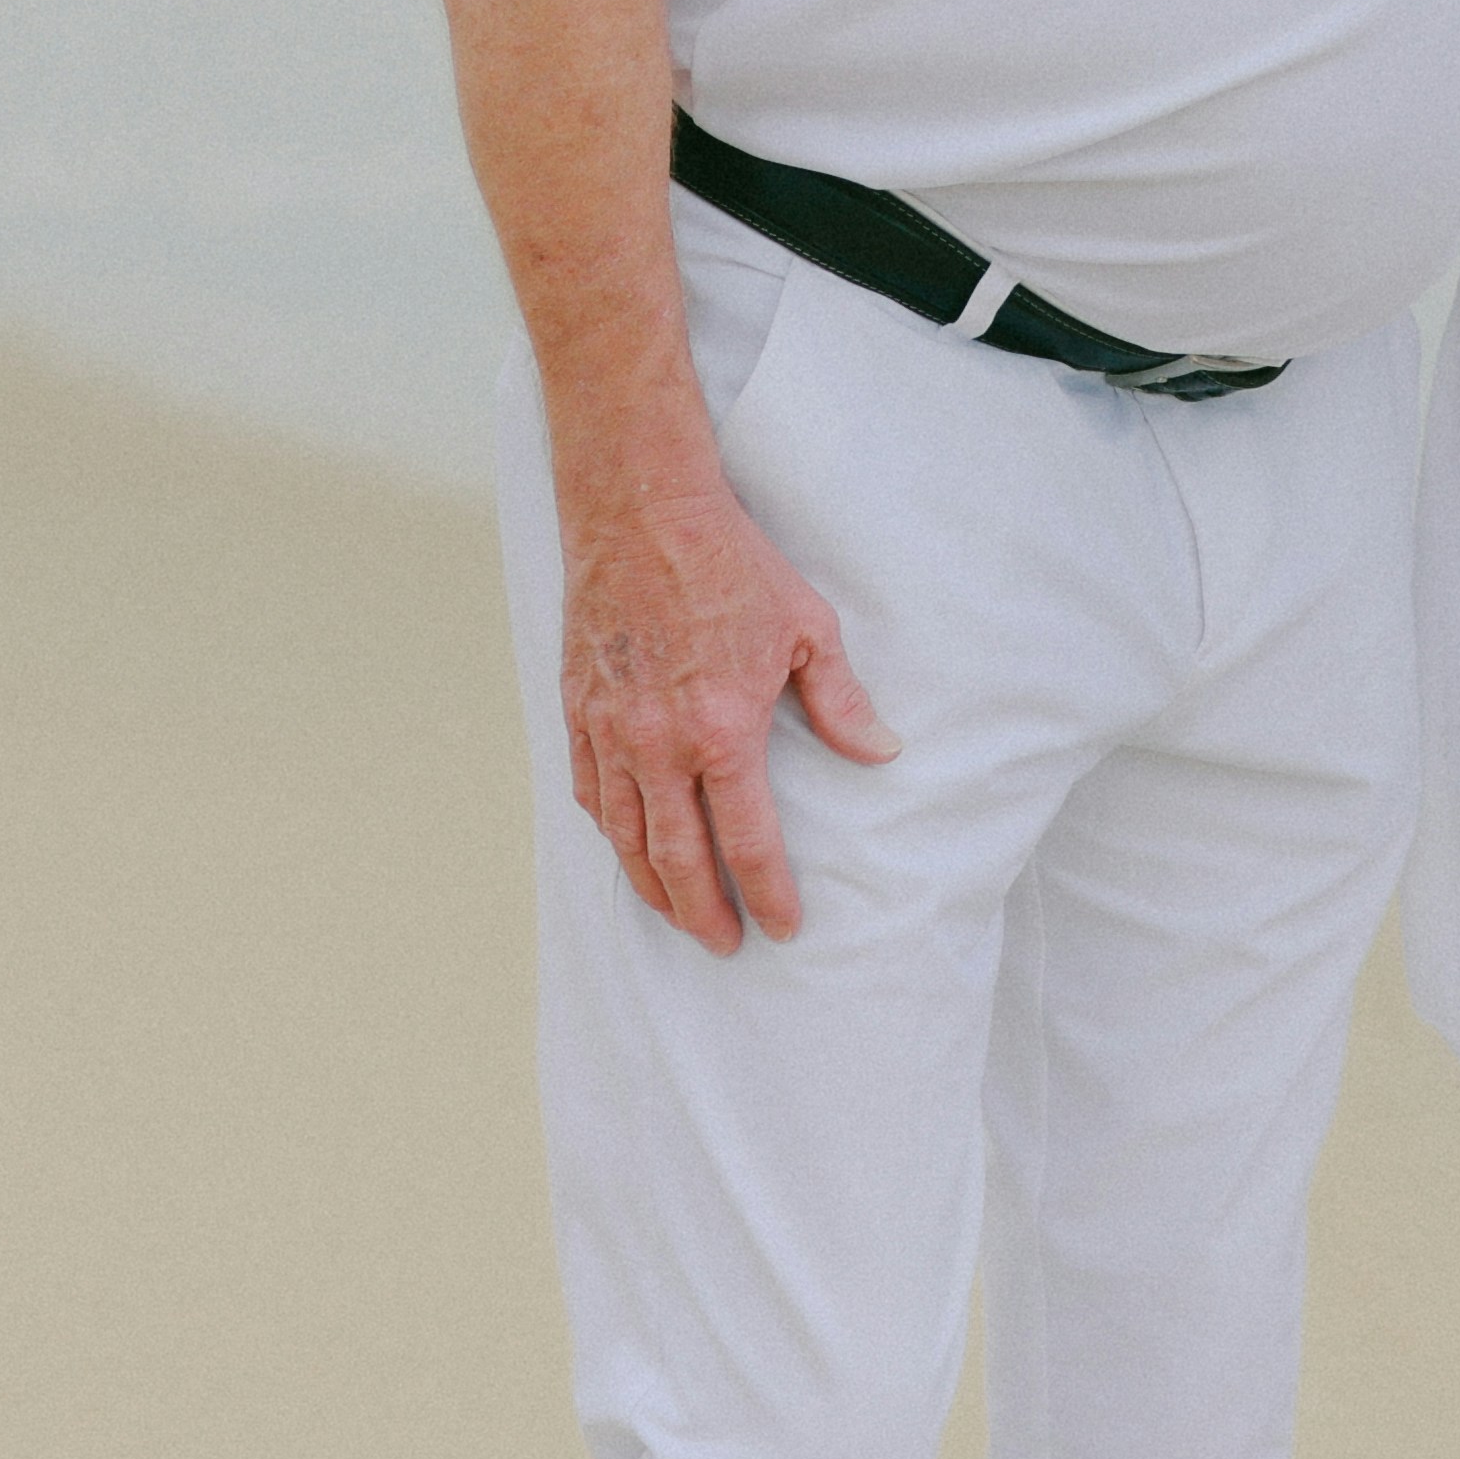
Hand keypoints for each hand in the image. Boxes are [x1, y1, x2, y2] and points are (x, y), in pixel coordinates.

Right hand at [553, 428, 892, 950]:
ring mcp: (611, 732)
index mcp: (722, 730)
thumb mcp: (807, 628)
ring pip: (625, 838)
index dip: (767, 893)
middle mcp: (659, 745)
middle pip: (678, 860)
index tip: (782, 928)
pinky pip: (591, 794)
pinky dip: (610, 834)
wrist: (642, 513)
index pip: (747, 841)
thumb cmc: (730, 565)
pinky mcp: (578, 713)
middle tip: (725, 945)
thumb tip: (881, 752)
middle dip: (704, 913)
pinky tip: (628, 850)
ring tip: (678, 916)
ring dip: (652, 888)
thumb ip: (839, 702)